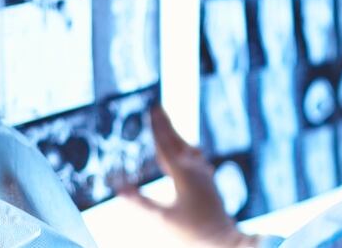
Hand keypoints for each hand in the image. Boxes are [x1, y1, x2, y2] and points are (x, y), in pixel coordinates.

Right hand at [124, 108, 257, 247]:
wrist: (222, 237)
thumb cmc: (193, 230)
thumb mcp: (162, 218)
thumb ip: (141, 202)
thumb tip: (119, 189)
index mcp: (183, 173)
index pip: (166, 144)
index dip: (157, 126)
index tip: (152, 109)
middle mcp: (196, 168)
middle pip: (178, 140)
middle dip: (167, 124)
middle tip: (158, 107)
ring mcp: (203, 172)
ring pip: (187, 147)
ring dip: (176, 135)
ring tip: (167, 125)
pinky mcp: (208, 179)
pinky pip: (194, 157)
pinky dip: (184, 148)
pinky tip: (184, 151)